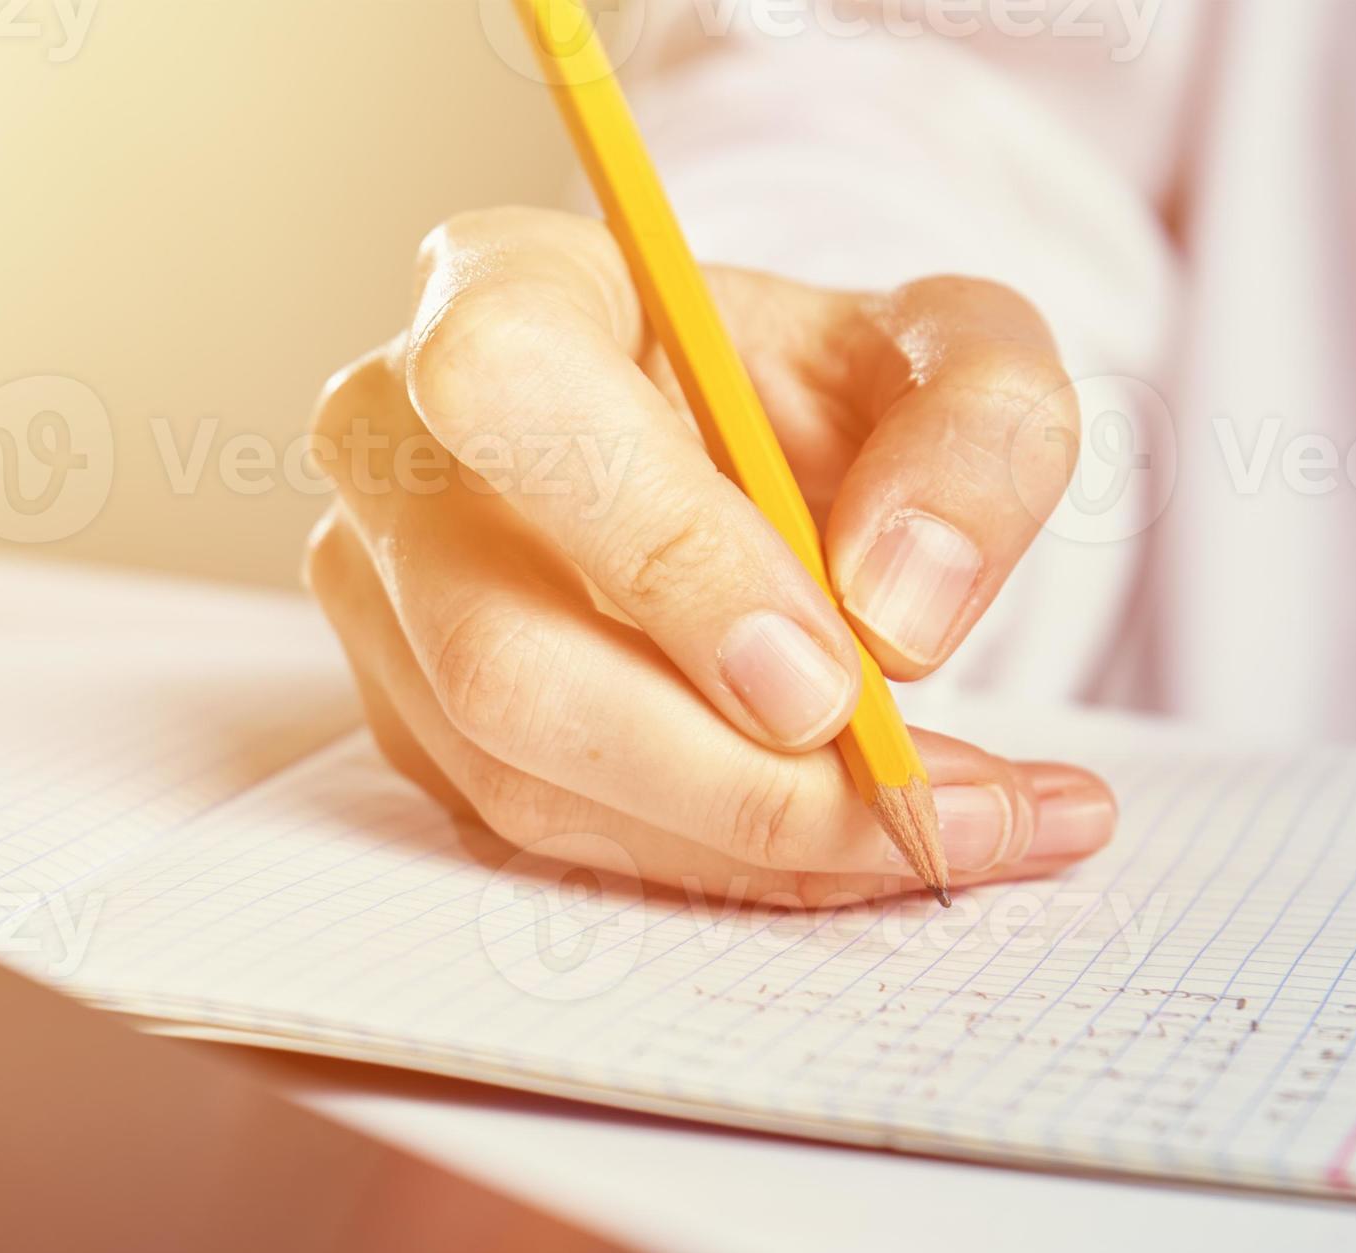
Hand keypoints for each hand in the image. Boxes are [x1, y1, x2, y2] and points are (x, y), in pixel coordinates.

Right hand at [303, 206, 1116, 906]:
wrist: (732, 455)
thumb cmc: (811, 389)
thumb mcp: (951, 351)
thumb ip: (976, 433)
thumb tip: (898, 612)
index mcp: (500, 284)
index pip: (510, 393)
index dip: (659, 550)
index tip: (824, 675)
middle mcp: (392, 448)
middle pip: (499, 654)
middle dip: (727, 772)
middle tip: (922, 805)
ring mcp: (379, 602)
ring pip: (521, 775)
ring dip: (750, 842)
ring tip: (960, 830)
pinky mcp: (407, 723)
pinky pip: (546, 834)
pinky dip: (722, 865)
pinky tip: (861, 843)